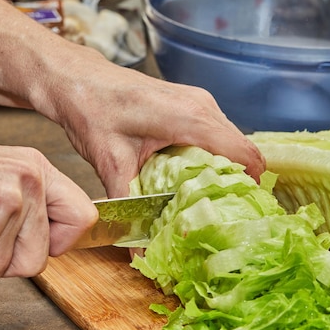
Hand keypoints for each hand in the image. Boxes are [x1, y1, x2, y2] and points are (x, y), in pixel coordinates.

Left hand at [42, 51, 265, 197]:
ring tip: (208, 199)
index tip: (242, 213)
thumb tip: (141, 250)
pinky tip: (193, 175)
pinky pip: (216, 131)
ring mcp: (199, 101)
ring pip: (231, 141)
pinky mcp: (190, 102)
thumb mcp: (111, 165)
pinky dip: (213, 155)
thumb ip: (130, 207)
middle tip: (222, 213)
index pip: (246, 155)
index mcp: (192, 119)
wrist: (78, 79)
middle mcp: (203, 106)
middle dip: (237, 183)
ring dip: (224, 169)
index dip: (251, 187)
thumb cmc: (93, 110)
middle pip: (242, 150)